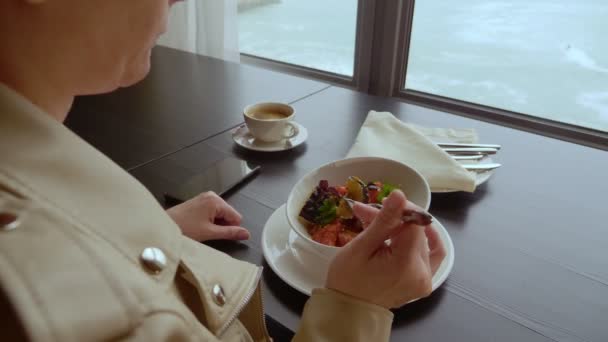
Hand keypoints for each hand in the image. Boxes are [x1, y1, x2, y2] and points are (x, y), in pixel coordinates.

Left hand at [166, 191, 249, 241]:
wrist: (164, 225)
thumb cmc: (184, 228)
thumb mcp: (210, 233)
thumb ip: (230, 233)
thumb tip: (246, 234)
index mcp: (215, 201)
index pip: (236, 216)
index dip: (232, 228)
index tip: (221, 235)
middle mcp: (211, 196)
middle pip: (228, 214)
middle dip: (223, 225)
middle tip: (209, 233)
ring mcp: (204, 197)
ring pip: (220, 214)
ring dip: (215, 223)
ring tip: (202, 229)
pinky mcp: (199, 201)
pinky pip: (212, 212)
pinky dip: (209, 220)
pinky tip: (199, 225)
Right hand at [325, 190, 445, 308]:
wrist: (349, 311)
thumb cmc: (348, 280)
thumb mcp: (361, 247)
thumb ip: (384, 220)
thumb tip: (400, 194)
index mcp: (407, 263)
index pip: (413, 222)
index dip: (397, 210)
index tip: (374, 207)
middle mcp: (422, 272)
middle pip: (415, 231)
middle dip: (392, 218)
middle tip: (366, 213)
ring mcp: (425, 279)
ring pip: (421, 240)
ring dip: (403, 228)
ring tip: (381, 222)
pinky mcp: (423, 282)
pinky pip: (431, 255)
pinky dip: (422, 241)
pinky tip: (411, 232)